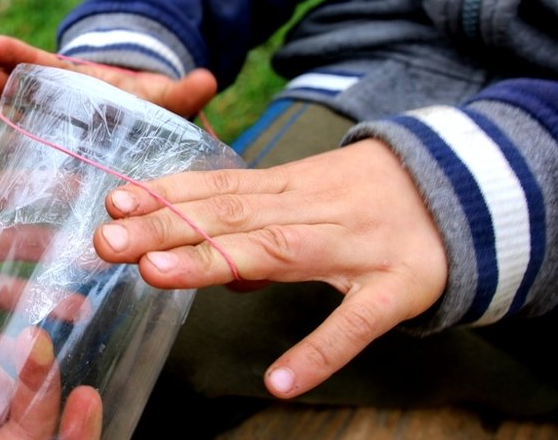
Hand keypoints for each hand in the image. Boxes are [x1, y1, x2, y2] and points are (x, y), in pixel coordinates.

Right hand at [0, 35, 217, 176]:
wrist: (129, 125)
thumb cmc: (140, 112)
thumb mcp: (160, 103)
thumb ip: (180, 94)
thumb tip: (211, 77)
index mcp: (72, 83)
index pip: (43, 65)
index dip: (21, 55)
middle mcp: (42, 100)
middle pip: (8, 88)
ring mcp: (26, 124)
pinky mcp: (20, 148)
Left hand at [93, 139, 447, 398]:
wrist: (460, 189)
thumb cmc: (364, 195)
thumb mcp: (307, 195)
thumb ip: (252, 221)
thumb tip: (205, 259)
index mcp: (287, 189)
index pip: (216, 189)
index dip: (166, 196)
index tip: (115, 202)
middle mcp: (311, 212)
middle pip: (230, 217)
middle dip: (166, 227)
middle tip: (109, 239)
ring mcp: (352, 250)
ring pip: (276, 252)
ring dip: (214, 262)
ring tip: (155, 273)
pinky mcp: (394, 289)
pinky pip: (355, 324)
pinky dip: (321, 351)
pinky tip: (280, 381)